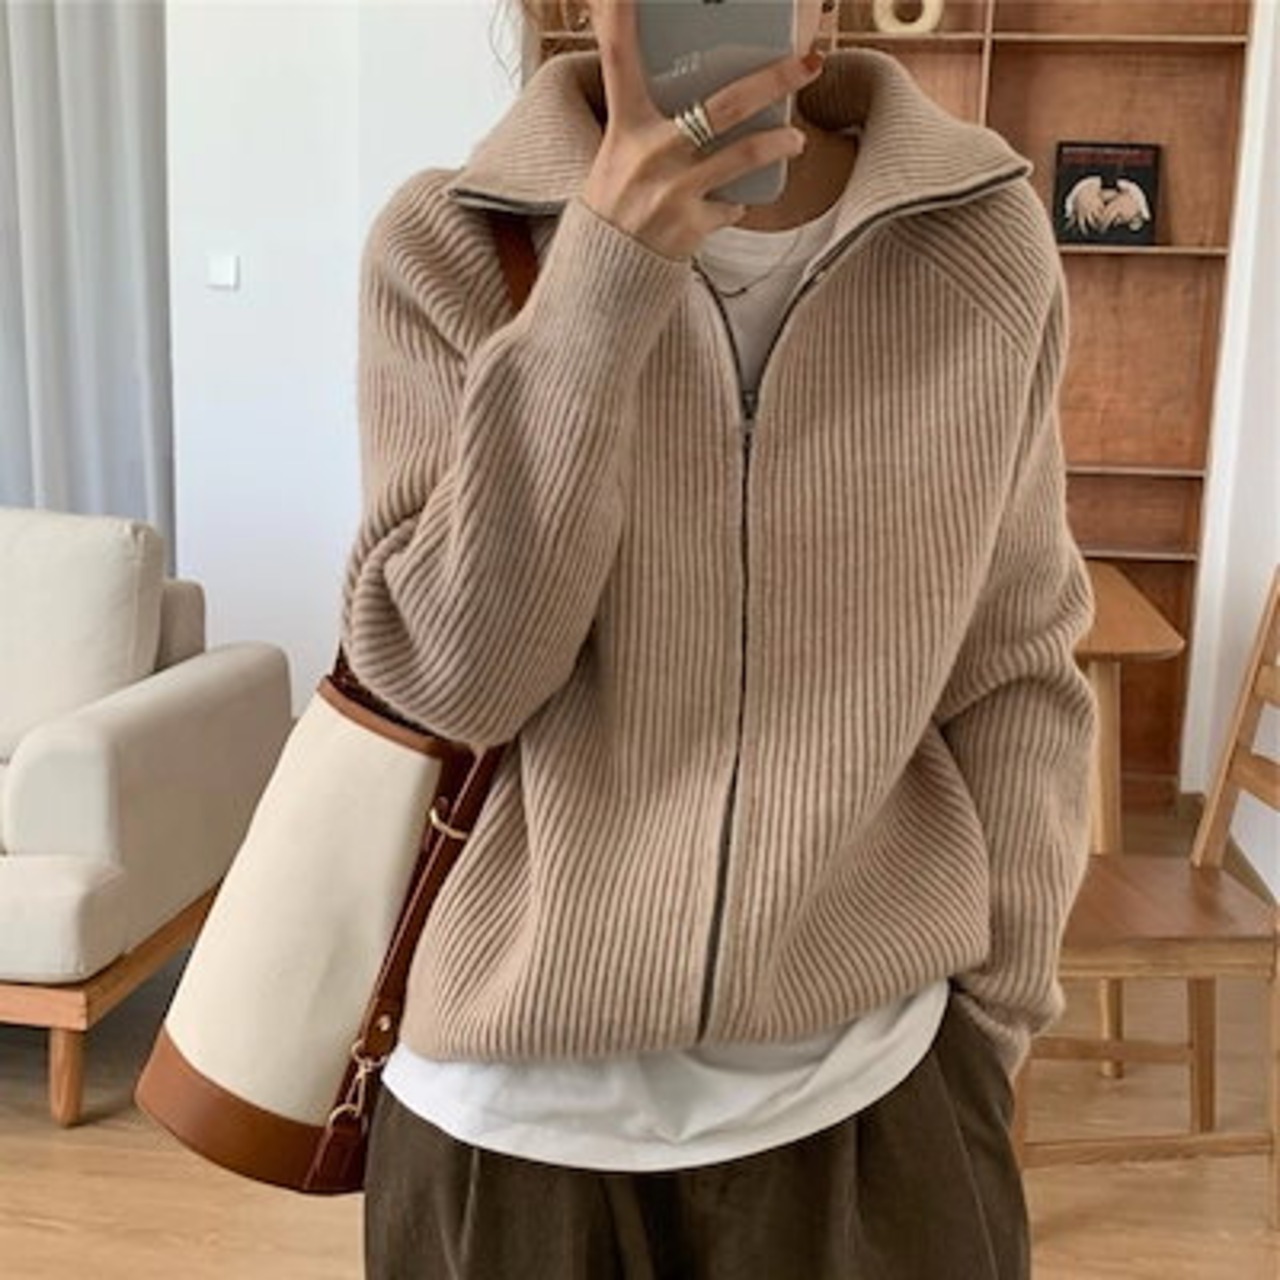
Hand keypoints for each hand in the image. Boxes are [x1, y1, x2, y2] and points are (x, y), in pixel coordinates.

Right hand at [581, 0, 823, 260]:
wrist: (603, 272)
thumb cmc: (614, 202)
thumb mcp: (616, 150)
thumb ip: (644, 116)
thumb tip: (687, 82)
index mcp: (625, 125)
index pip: (618, 56)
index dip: (619, 12)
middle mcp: (650, 153)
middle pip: (724, 104)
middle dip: (774, 80)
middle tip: (807, 65)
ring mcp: (674, 191)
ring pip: (745, 155)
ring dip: (779, 144)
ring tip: (795, 140)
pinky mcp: (691, 227)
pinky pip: (732, 207)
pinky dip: (735, 204)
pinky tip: (731, 203)